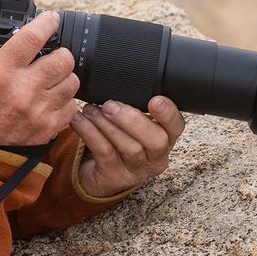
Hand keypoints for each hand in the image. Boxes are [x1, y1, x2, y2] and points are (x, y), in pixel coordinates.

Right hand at [0, 7, 79, 144]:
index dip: (47, 22)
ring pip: (71, 82)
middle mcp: (22, 91)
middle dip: (59, 52)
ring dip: (63, 76)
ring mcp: (38, 112)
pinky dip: (65, 100)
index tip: (51, 19)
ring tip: (50, 77)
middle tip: (50, 55)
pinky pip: (72, 107)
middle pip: (63, 59)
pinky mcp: (47, 129)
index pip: (33, 37)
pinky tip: (50, 98)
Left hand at [69, 96, 183, 197]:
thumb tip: (122, 78)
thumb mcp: (134, 123)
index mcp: (166, 137)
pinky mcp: (116, 177)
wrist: (101, 172)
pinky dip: (90, 133)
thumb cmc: (121, 138)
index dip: (169, 114)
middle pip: (156, 141)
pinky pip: (104, 153)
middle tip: (110, 105)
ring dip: (107, 125)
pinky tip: (79, 120)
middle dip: (133, 120)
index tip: (155, 100)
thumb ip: (135, 105)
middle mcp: (157, 156)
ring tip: (90, 109)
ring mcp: (137, 170)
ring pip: (129, 147)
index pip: (177, 126)